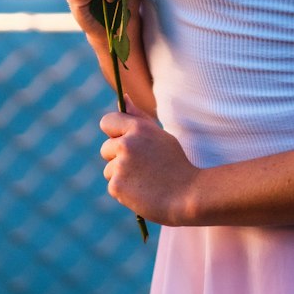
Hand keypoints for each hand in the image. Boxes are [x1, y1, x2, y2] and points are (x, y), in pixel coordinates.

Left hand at [98, 109, 198, 226]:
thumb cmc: (175, 164)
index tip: (123, 141)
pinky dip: (125, 192)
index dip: (114, 132)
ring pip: (108, 170)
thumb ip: (138, 117)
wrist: (188, 195)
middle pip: (105, 148)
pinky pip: (113, 186)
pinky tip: (143, 192)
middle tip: (142, 167)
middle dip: (118, 157)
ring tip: (145, 181)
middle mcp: (126, 144)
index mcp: (138, 128)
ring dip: (121, 176)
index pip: (107, 121)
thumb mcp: (160, 136)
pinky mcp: (117, 186)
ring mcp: (120, 166)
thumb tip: (124, 98)